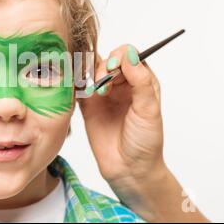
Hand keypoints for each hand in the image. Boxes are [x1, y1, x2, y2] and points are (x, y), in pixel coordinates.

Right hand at [77, 44, 207, 221]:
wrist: (129, 169)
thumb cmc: (145, 142)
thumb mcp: (148, 110)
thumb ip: (140, 80)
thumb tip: (129, 54)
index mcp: (141, 82)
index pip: (128, 56)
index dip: (119, 57)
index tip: (113, 68)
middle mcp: (122, 85)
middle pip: (108, 60)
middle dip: (103, 67)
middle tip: (103, 85)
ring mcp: (104, 94)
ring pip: (91, 70)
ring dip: (89, 74)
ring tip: (95, 92)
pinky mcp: (88, 106)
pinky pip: (78, 87)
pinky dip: (75, 84)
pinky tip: (80, 90)